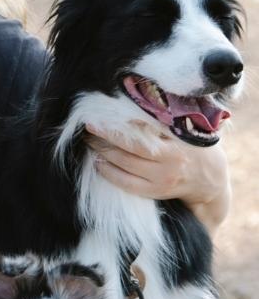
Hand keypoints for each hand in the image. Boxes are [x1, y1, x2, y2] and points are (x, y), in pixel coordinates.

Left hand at [86, 121, 229, 233]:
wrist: (210, 179)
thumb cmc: (194, 146)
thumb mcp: (185, 131)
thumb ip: (164, 121)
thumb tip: (133, 106)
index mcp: (176, 144)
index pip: (139, 136)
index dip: (115, 130)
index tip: (96, 119)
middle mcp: (169, 164)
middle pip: (128, 151)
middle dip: (104, 139)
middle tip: (88, 128)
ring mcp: (161, 180)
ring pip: (124, 167)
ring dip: (103, 154)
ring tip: (89, 142)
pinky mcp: (155, 192)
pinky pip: (126, 184)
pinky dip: (109, 173)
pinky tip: (98, 163)